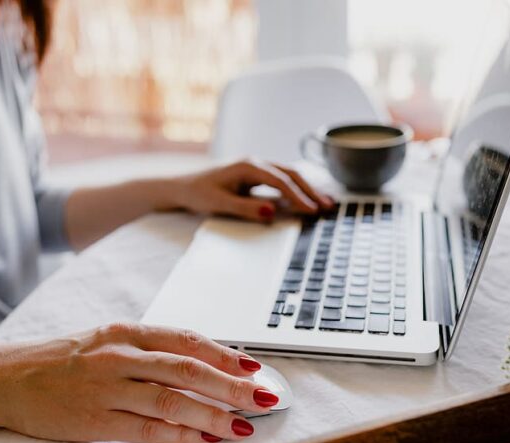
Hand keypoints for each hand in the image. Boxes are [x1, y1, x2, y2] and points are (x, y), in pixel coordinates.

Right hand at [0, 324, 276, 442]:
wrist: (7, 378)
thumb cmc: (62, 359)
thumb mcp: (107, 341)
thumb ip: (149, 349)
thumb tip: (200, 360)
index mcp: (126, 332)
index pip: (186, 340)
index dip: (224, 353)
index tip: (253, 366)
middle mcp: (120, 356)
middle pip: (187, 369)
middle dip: (231, 384)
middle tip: (263, 396)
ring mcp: (108, 388)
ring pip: (172, 400)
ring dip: (213, 414)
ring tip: (243, 424)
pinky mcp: (96, 420)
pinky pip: (147, 428)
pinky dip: (180, 434)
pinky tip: (204, 439)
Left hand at [171, 160, 334, 221]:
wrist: (181, 188)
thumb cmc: (198, 194)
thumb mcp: (219, 204)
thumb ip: (246, 208)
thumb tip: (272, 212)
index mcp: (248, 166)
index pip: (280, 181)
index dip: (298, 196)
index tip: (312, 211)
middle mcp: (255, 163)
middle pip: (291, 174)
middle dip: (311, 190)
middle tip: (329, 206)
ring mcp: (256, 169)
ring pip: (289, 176)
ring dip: (308, 189)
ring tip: (327, 203)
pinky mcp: (255, 177)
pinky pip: (281, 182)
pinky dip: (297, 190)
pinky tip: (308, 200)